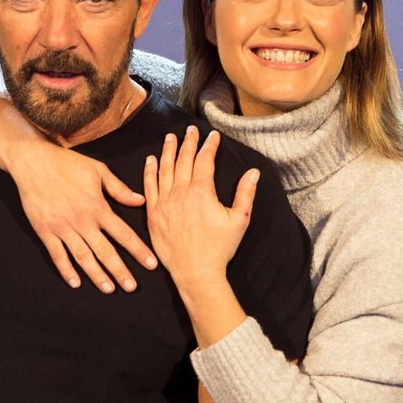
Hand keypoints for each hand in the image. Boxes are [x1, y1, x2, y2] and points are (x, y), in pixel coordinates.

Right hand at [3, 137, 157, 292]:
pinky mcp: (44, 230)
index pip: (123, 233)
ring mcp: (62, 227)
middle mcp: (82, 221)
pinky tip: (75, 283)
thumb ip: (119, 189)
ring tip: (109, 289)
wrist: (32, 161)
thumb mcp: (98, 170)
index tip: (151, 264)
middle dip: (120, 271)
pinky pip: (57, 254)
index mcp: (97, 207)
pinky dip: (66, 270)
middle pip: (105, 251)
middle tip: (132, 287)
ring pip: (83, 257)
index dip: (138, 250)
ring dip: (97, 275)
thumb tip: (140, 201)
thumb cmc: (67, 163)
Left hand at [143, 127, 258, 292]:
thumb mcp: (239, 220)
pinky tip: (150, 160)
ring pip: (164, 169)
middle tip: (190, 130)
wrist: (196, 272)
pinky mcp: (153, 214)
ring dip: (167, 151)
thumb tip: (253, 172)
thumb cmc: (219, 248)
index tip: (212, 136)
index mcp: (202, 192)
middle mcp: (180, 193)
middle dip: (188, 142)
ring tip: (170, 137)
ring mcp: (164, 203)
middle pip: (183, 160)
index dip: (209, 146)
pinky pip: (149, 187)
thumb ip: (245, 194)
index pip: (204, 161)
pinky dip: (149, 171)